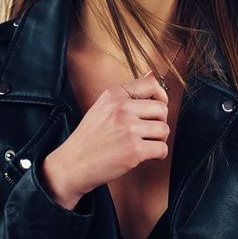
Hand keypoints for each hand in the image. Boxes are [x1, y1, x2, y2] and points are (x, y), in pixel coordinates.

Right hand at [40, 73, 168, 209]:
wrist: (73, 164)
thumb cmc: (89, 138)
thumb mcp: (103, 107)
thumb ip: (127, 94)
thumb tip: (152, 74)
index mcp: (114, 95)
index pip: (151, 84)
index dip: (161, 96)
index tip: (157, 108)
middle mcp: (121, 108)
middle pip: (162, 109)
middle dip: (159, 122)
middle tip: (146, 132)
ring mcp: (128, 129)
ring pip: (164, 130)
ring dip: (158, 140)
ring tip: (143, 144)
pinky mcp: (134, 150)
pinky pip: (162, 149)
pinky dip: (157, 155)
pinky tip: (143, 155)